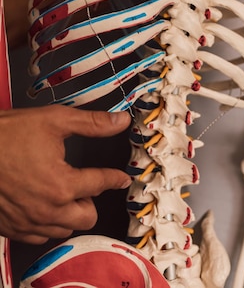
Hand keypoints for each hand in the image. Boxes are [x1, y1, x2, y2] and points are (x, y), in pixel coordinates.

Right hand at [0, 105, 130, 243]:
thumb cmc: (6, 135)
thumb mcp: (54, 121)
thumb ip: (91, 123)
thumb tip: (119, 122)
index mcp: (62, 185)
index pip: (100, 184)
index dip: (114, 178)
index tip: (120, 178)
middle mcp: (47, 210)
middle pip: (87, 217)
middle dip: (90, 199)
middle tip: (83, 182)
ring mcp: (28, 223)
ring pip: (64, 228)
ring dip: (69, 212)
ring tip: (61, 190)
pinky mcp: (11, 228)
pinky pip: (39, 235)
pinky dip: (46, 222)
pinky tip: (42, 202)